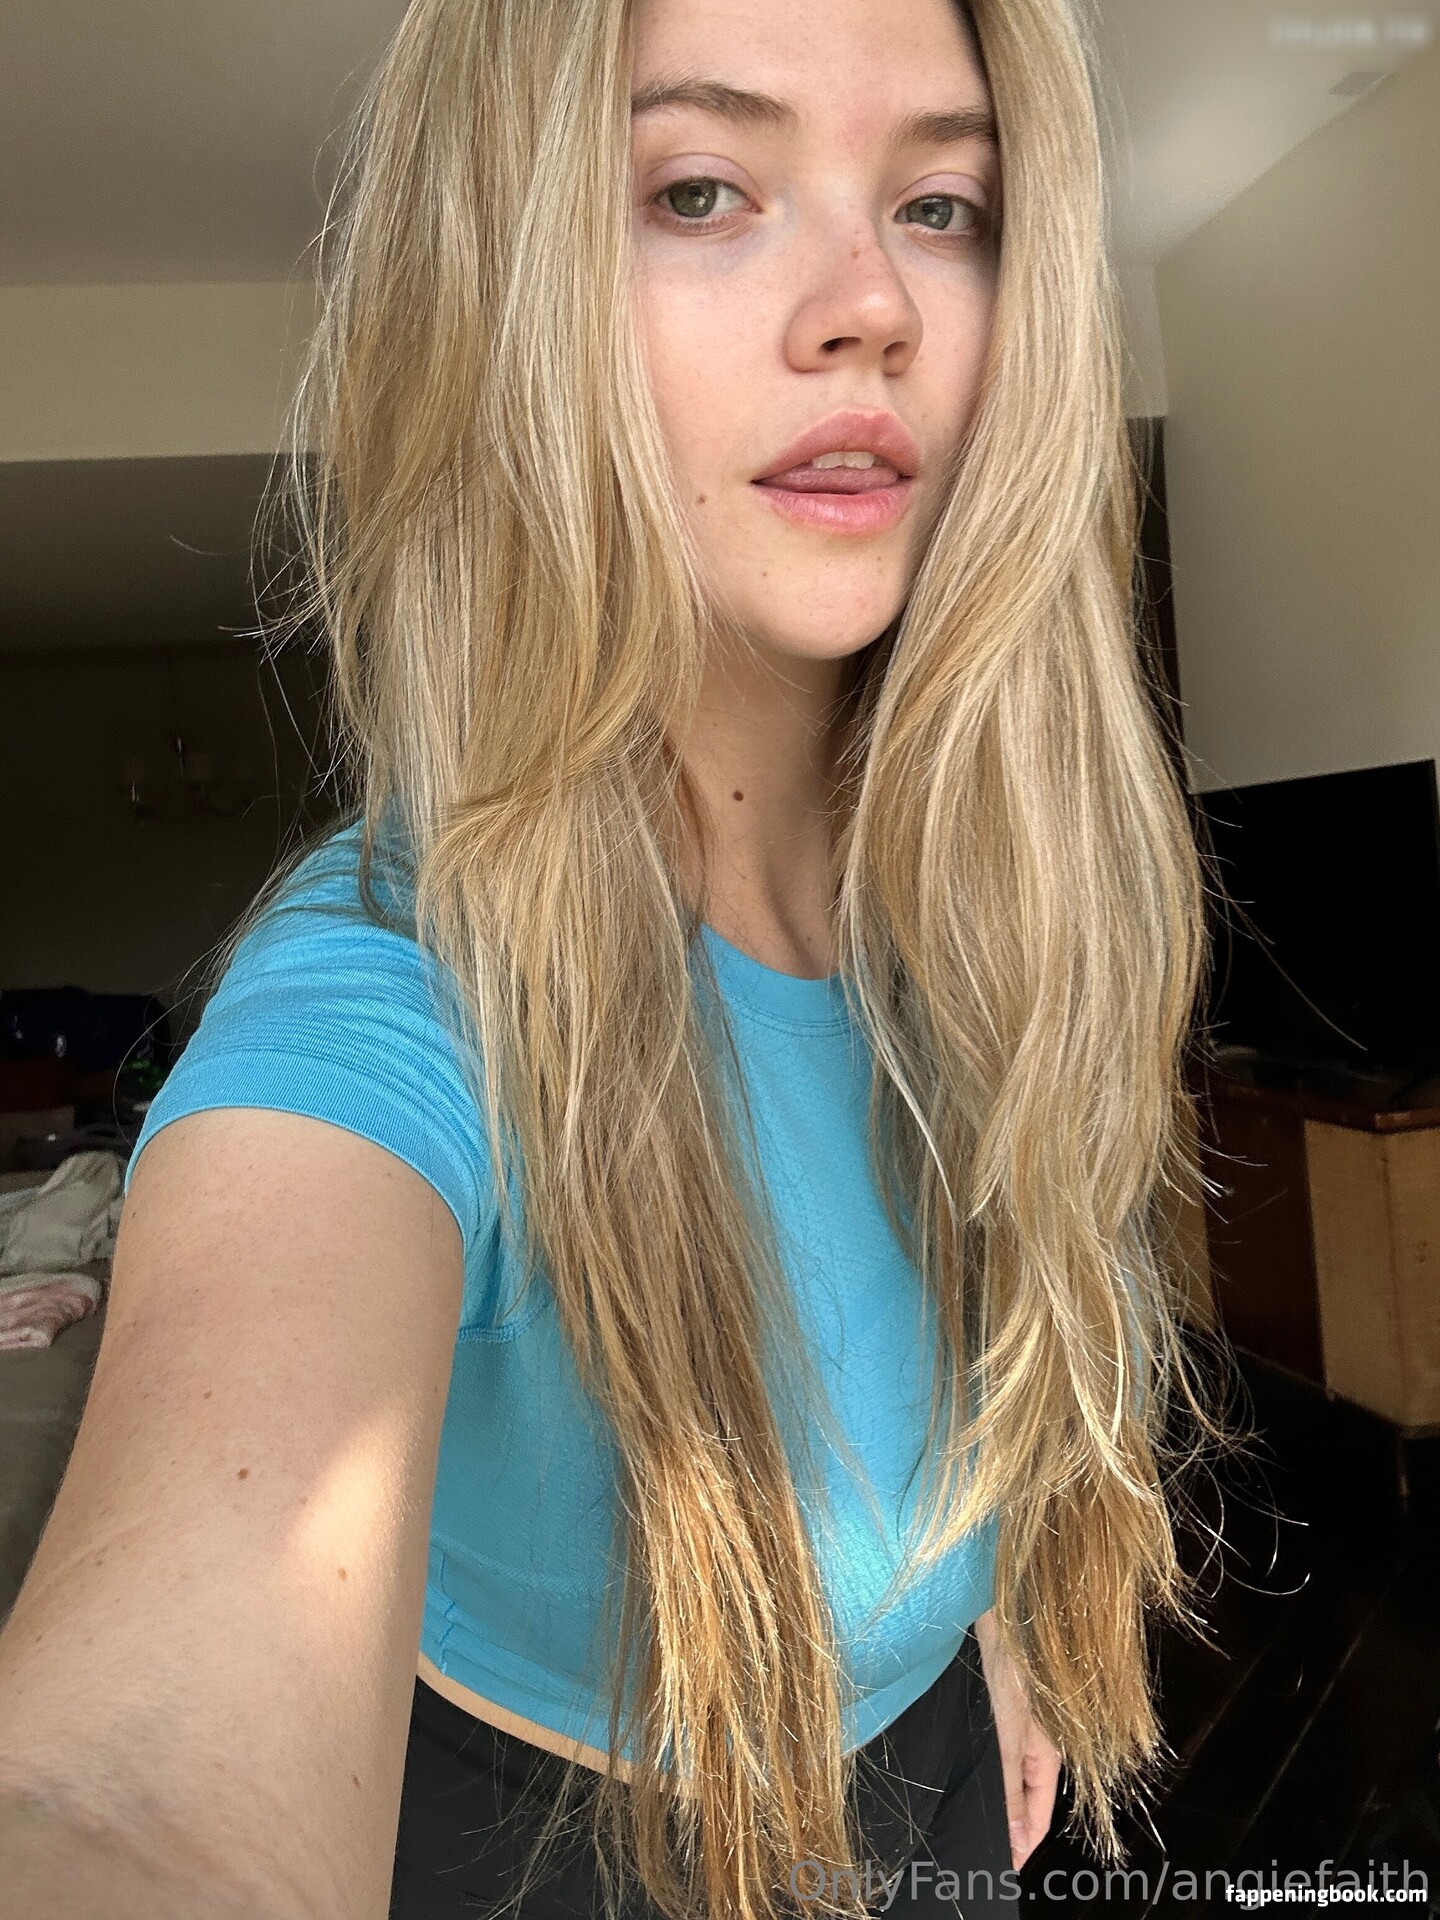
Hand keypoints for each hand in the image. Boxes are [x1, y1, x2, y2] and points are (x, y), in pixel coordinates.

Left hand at [971, 1608, 1061, 1871]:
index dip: (1021, 1845)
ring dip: (994, 1796)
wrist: (997, 1599)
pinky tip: (963, 1769)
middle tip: (978, 1848)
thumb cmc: (1011, 1659)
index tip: (1000, 1869)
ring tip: (966, 1817)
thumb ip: (1010, 1784)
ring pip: (1008, 1774)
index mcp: (1048, 1752)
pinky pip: (995, 1749)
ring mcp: (1017, 1721)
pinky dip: (984, 1767)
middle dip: (1008, 1825)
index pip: (1039, 1816)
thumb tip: (1017, 1840)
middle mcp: (1037, 1740)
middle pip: (1025, 1797)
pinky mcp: (998, 1703)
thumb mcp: (1009, 1730)